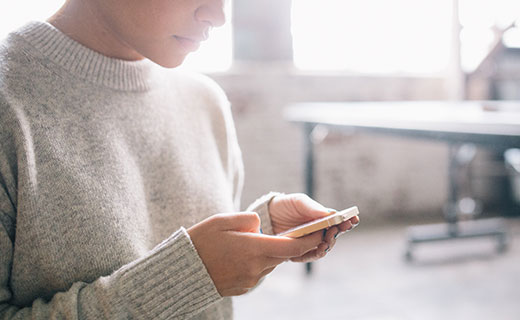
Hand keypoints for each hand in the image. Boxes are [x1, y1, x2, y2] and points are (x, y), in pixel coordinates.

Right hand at [187, 212, 322, 295]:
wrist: (182, 271)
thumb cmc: (201, 241)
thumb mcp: (223, 220)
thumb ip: (248, 219)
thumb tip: (261, 224)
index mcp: (254, 248)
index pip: (292, 246)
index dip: (310, 239)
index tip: (321, 232)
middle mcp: (256, 267)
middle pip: (283, 255)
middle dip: (292, 244)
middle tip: (295, 232)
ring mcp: (250, 280)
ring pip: (271, 263)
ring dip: (270, 252)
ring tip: (254, 241)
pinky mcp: (244, 287)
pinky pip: (259, 272)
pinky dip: (258, 262)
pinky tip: (242, 255)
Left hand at [269, 193, 359, 262]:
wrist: (265, 216)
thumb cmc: (285, 206)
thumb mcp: (298, 202)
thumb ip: (312, 207)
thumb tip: (329, 213)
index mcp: (322, 218)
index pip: (339, 221)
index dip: (348, 221)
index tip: (353, 219)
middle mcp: (318, 232)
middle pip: (333, 236)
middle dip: (337, 233)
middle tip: (336, 229)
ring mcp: (308, 243)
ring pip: (323, 248)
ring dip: (327, 245)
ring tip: (325, 241)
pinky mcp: (297, 252)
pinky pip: (308, 256)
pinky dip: (313, 254)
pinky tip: (315, 249)